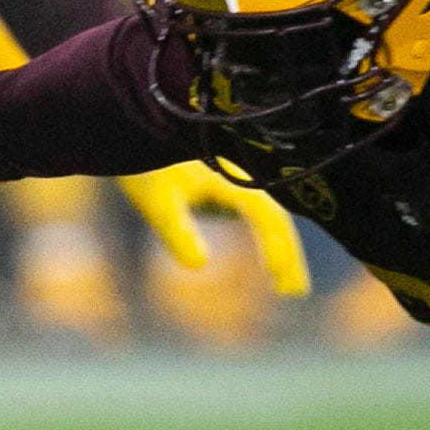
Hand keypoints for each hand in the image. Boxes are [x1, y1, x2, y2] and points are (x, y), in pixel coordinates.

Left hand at [119, 160, 311, 296]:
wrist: (135, 137)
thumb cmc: (144, 169)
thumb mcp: (157, 202)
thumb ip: (178, 231)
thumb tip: (199, 266)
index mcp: (230, 174)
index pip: (266, 213)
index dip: (275, 244)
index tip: (277, 274)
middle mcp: (242, 175)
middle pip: (277, 217)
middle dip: (287, 254)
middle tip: (294, 293)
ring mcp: (239, 181)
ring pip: (272, 217)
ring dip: (283, 250)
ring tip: (289, 289)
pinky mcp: (232, 187)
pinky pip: (261, 216)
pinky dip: (269, 242)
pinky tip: (272, 269)